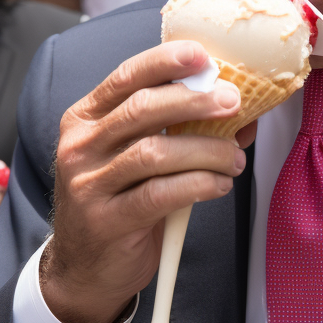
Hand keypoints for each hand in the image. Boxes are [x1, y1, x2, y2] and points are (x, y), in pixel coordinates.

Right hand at [40, 41, 246, 322]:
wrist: (84, 267)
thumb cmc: (119, 200)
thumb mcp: (136, 156)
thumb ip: (177, 128)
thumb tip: (242, 113)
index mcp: (86, 118)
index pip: (125, 77)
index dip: (165, 61)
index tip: (202, 55)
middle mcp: (81, 146)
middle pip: (141, 109)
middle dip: (194, 101)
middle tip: (233, 102)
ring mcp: (88, 184)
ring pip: (154, 152)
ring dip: (206, 150)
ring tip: (234, 158)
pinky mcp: (106, 221)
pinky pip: (160, 194)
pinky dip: (198, 184)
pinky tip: (219, 184)